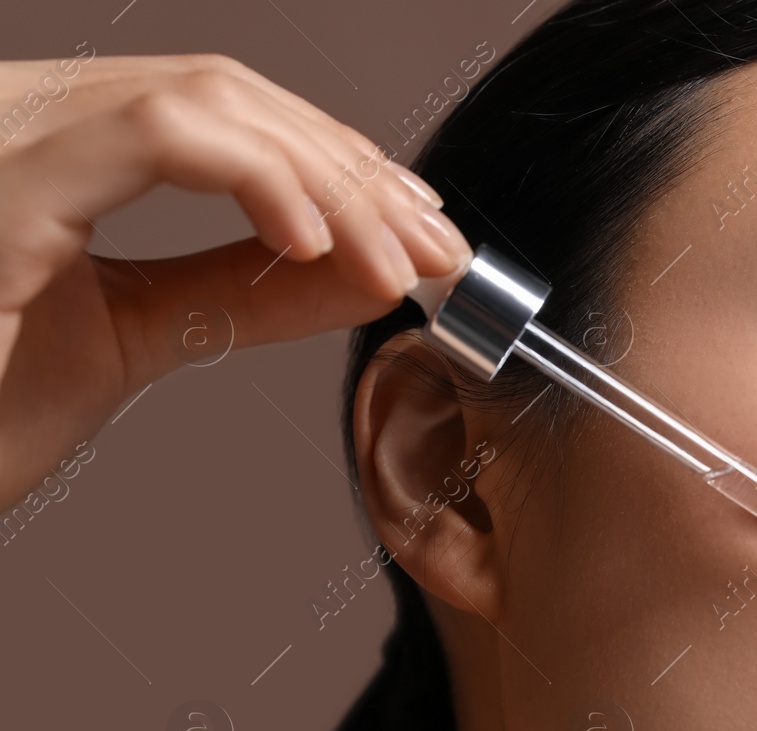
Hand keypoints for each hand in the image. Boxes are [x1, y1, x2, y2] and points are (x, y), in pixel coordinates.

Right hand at [0, 50, 471, 509]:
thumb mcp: (136, 336)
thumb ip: (244, 292)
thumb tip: (366, 267)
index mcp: (49, 144)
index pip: (219, 112)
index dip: (333, 162)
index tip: (418, 227)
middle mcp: (22, 114)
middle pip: (228, 94)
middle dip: (354, 172)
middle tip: (440, 248)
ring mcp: (6, 133)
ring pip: (207, 100)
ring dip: (328, 180)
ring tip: (396, 259)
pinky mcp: (2, 177)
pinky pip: (158, 133)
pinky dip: (260, 178)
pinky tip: (316, 241)